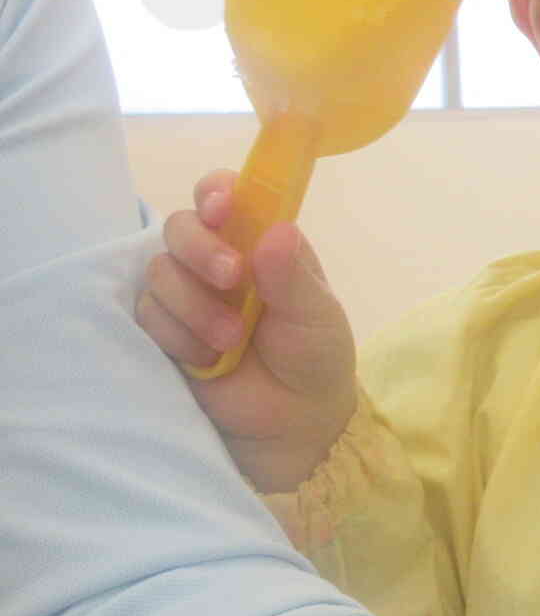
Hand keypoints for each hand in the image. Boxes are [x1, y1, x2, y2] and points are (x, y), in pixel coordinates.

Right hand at [135, 169, 357, 491]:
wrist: (294, 423)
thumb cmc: (315, 358)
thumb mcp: (316, 317)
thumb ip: (292, 277)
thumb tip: (277, 231)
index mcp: (259, 243)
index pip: (226, 196)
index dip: (216, 193)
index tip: (221, 207)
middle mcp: (218, 261)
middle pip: (180, 227)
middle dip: (200, 249)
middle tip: (231, 278)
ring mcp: (187, 295)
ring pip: (159, 273)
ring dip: (195, 306)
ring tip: (232, 340)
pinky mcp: (164, 331)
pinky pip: (147, 316)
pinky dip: (178, 337)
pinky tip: (209, 360)